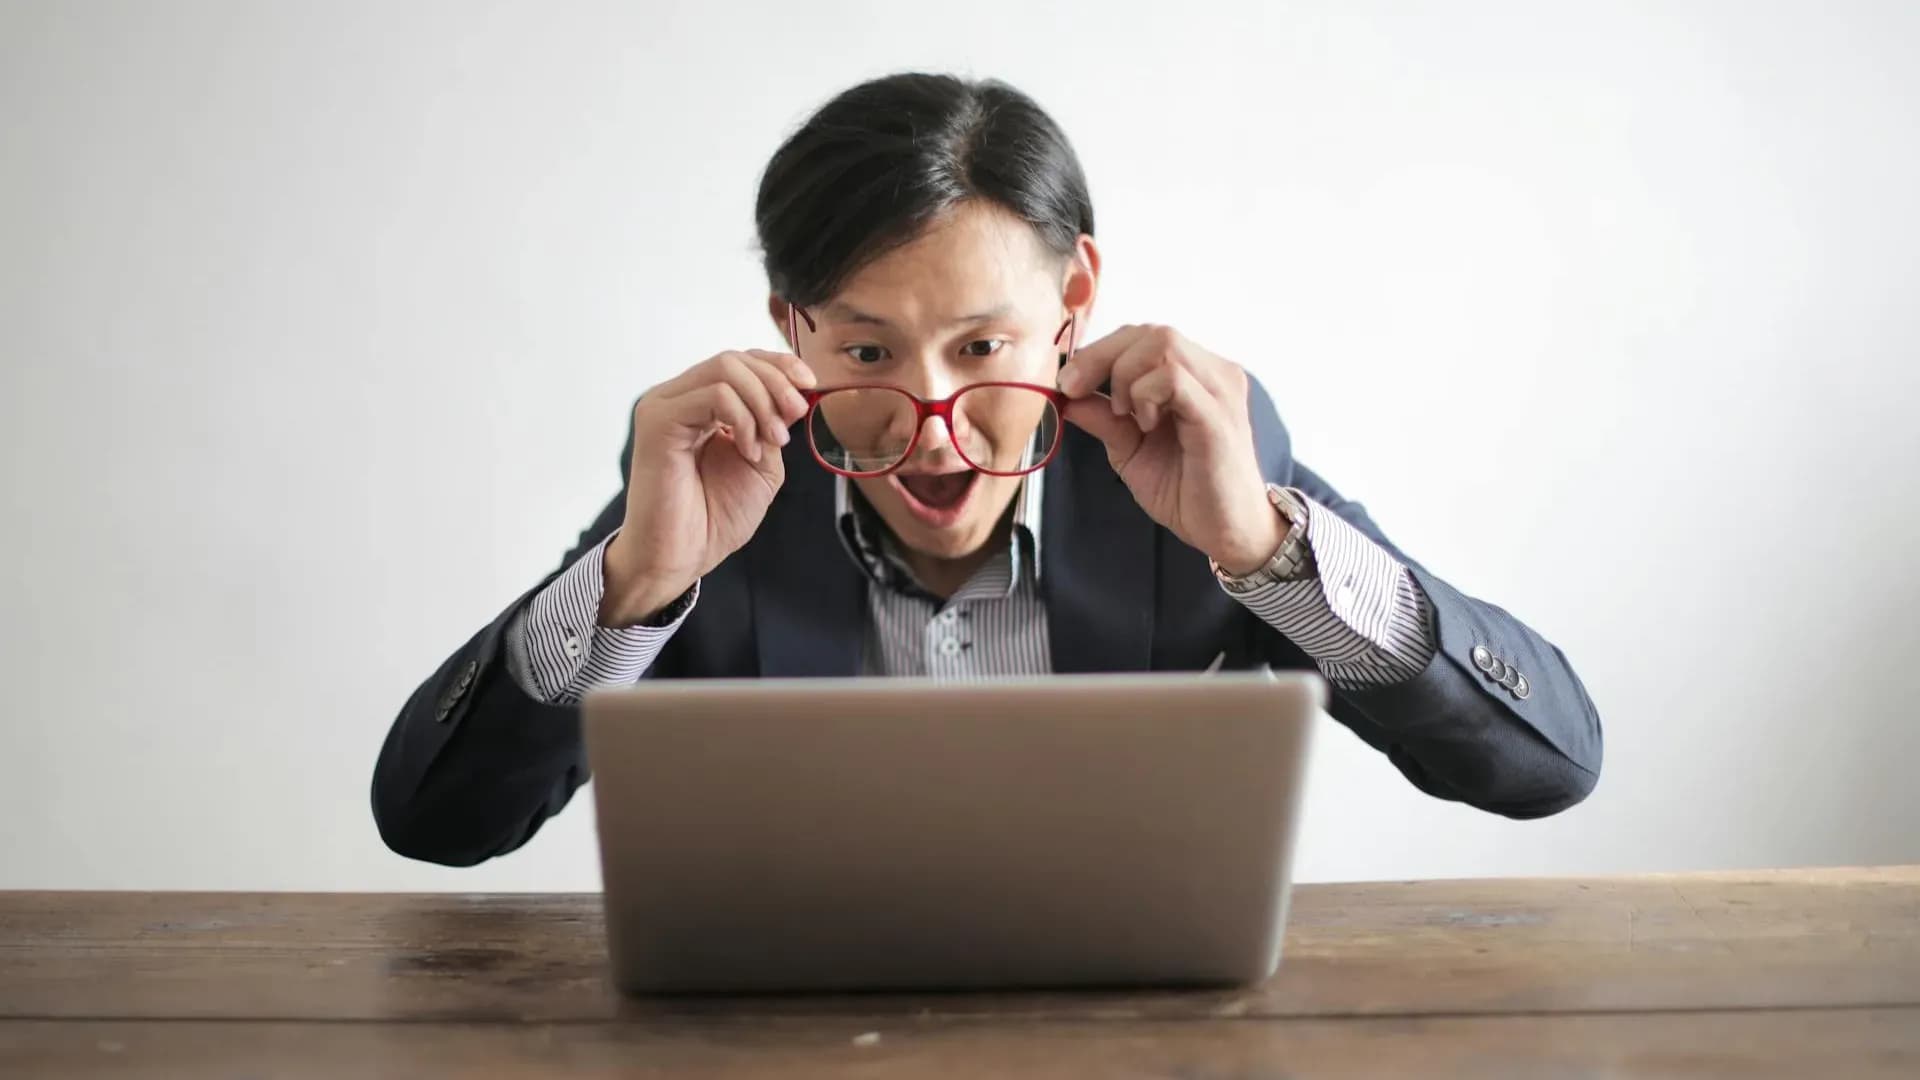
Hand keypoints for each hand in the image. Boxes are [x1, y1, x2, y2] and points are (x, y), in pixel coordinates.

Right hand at [601, 349, 815, 624]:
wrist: (683, 556)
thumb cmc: (714, 518)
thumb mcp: (762, 463)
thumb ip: (772, 425)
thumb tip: (794, 394)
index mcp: (700, 405)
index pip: (741, 361)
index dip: (779, 364)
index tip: (810, 384)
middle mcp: (678, 398)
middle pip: (735, 359)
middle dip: (776, 382)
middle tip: (796, 416)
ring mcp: (664, 406)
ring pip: (725, 369)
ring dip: (763, 402)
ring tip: (773, 441)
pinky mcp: (658, 421)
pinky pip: (713, 396)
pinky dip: (743, 419)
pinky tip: (748, 450)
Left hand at [1057, 324, 1284, 574]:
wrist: (1226, 532)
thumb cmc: (1186, 490)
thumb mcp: (1130, 450)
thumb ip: (1104, 419)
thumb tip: (1067, 396)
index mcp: (1196, 375)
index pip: (1144, 337)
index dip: (1100, 351)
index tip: (1068, 383)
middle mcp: (1213, 372)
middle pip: (1151, 332)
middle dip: (1101, 356)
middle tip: (1074, 389)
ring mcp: (1220, 390)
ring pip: (1164, 344)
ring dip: (1125, 375)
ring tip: (1123, 414)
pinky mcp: (1218, 416)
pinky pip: (1175, 379)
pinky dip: (1145, 394)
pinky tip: (1143, 424)